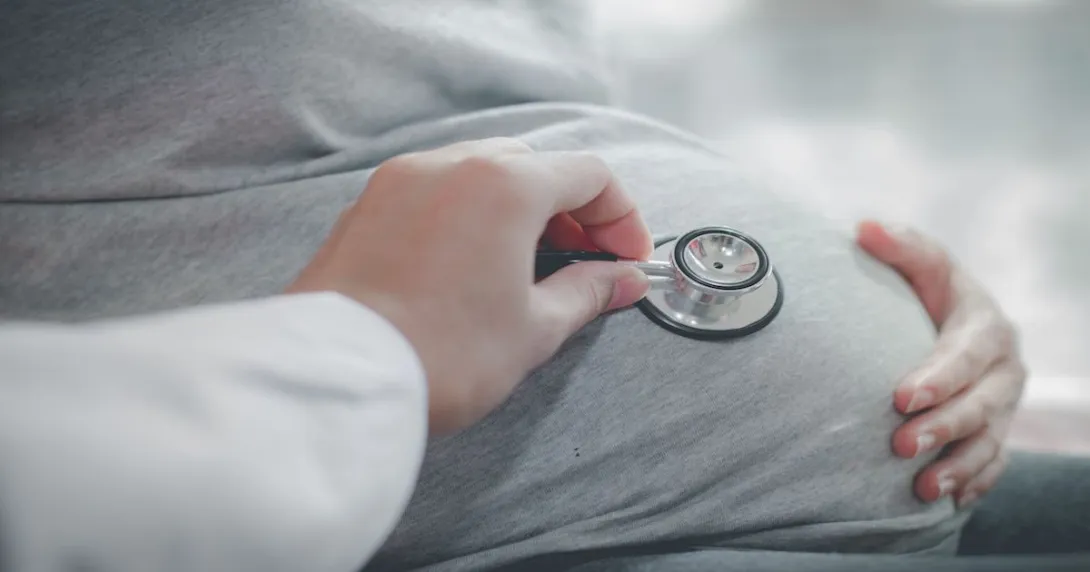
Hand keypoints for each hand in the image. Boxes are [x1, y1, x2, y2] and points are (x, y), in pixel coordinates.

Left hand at [288, 138, 652, 434]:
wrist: (337, 379)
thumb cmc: (441, 354)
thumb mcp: (533, 329)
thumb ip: (587, 292)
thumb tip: (622, 279)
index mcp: (504, 184)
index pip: (588, 176)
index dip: (622, 217)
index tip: (627, 260)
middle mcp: (450, 164)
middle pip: (533, 165)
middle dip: (570, 210)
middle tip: (583, 262)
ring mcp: (400, 180)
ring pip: (479, 172)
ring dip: (516, 209)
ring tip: (526, 266)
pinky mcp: (364, 207)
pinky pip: (433, 192)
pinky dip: (466, 215)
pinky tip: (470, 265)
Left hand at [857, 220, 1026, 507]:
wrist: (956, 322)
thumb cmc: (928, 291)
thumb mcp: (921, 265)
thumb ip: (899, 247)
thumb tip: (862, 226)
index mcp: (985, 325)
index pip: (965, 354)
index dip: (938, 377)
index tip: (898, 396)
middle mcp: (1004, 368)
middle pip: (981, 403)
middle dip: (943, 427)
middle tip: (901, 445)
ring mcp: (1004, 405)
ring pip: (990, 441)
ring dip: (958, 466)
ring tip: (922, 488)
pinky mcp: (998, 432)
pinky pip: (994, 464)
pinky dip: (974, 483)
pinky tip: (947, 502)